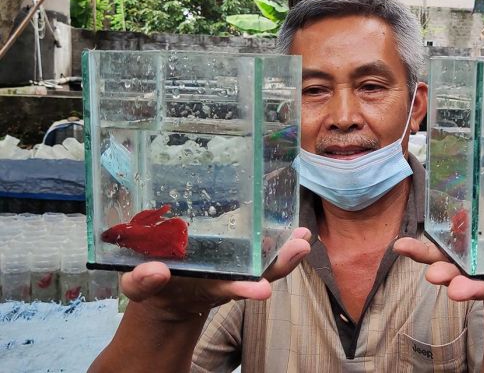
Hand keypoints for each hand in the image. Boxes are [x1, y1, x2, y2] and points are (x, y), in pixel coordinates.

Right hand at [120, 227, 311, 319]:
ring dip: (286, 251)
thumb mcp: (141, 288)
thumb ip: (143, 282)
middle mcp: (226, 280)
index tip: (263, 291)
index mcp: (203, 288)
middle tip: (300, 248)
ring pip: (265, 262)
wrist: (164, 290)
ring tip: (306, 237)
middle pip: (258, 274)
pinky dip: (279, 240)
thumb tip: (153, 272)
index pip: (228, 288)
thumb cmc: (153, 287)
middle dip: (280, 264)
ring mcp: (234, 268)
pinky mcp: (235, 255)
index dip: (245, 288)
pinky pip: (260, 250)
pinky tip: (298, 229)